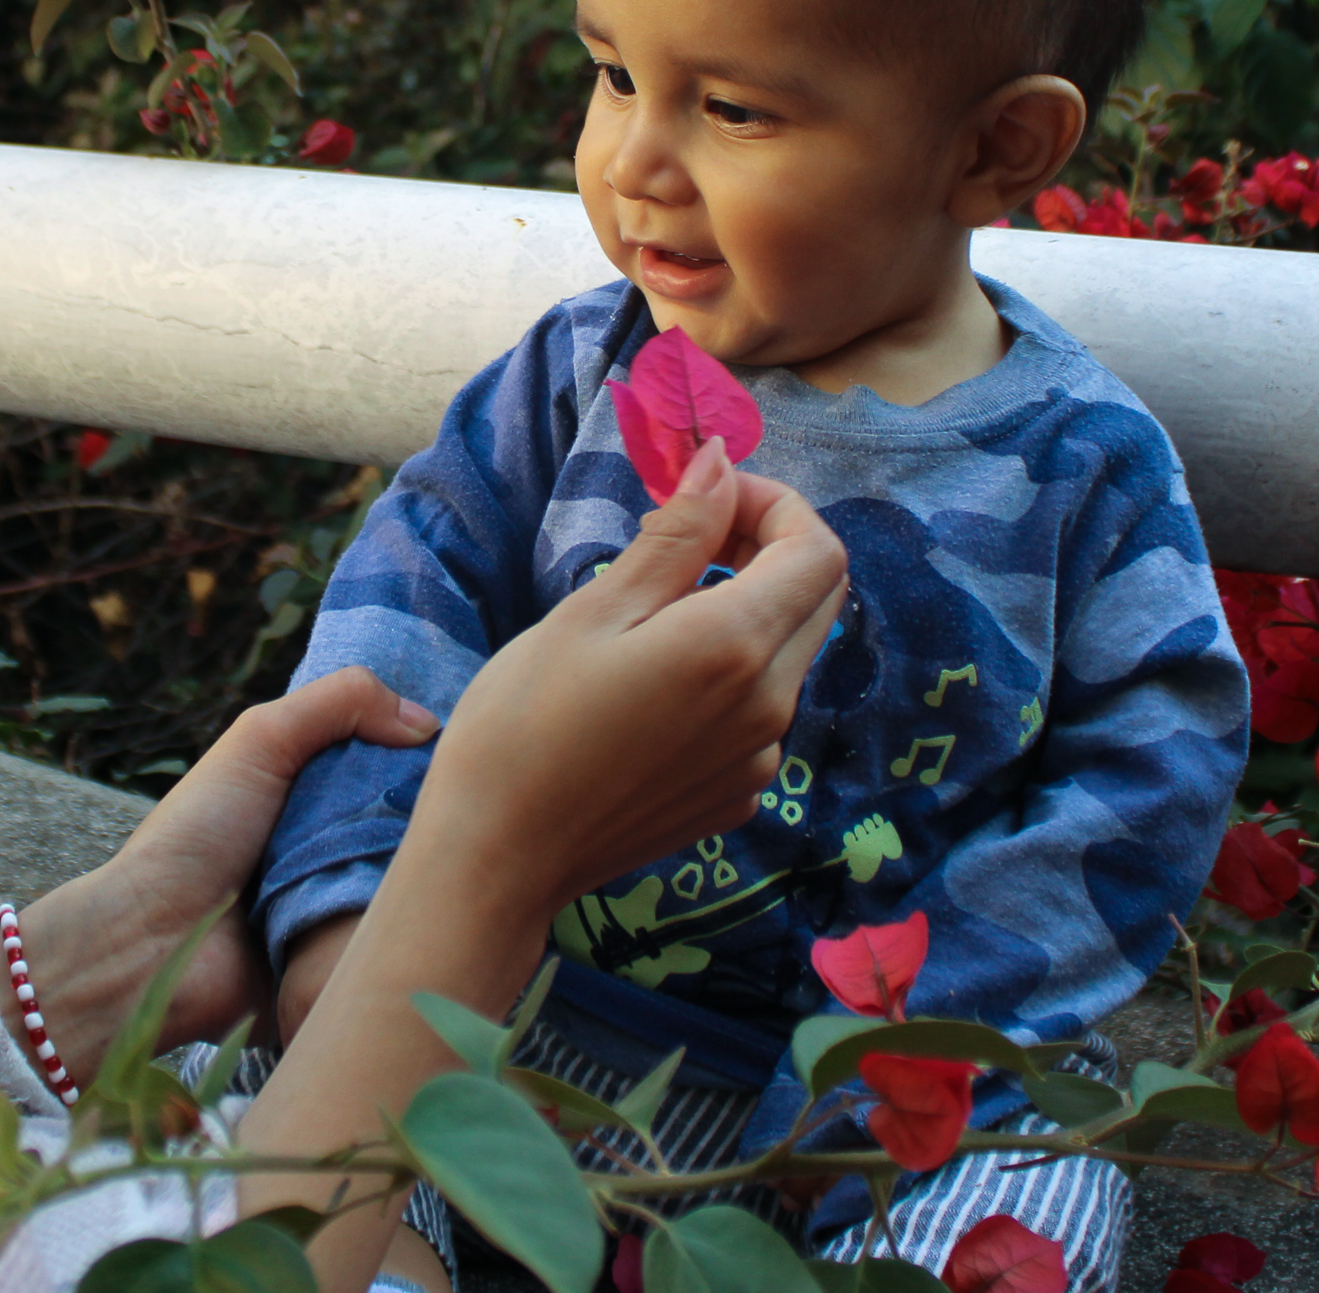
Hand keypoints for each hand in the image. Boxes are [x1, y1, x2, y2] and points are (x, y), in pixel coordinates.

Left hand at [0, 665, 438, 1081]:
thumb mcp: (259, 742)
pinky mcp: (342, 967)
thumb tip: (424, 721)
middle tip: (479, 815)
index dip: (425, 757)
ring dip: (428, 879)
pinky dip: (411, 934)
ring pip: (408, 887)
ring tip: (470, 868)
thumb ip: (336, 704)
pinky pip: (394, 947)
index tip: (473, 751)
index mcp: (309, 794)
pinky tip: (448, 922)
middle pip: (407, 828)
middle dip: (436, 821)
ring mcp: (335, 908)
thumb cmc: (197, 837)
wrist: (154, 948)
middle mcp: (327, 848)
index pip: (388, 767)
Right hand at [231, 444, 845, 1292]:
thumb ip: (675, 536)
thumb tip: (720, 463)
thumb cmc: (522, 723)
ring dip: (748, 609)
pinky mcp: (736, 795)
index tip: (704, 499)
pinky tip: (650, 684)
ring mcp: (760, 760)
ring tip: (651, 611)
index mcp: (735, 647)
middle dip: (770, 548)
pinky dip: (729, 673)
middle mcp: (770, 706)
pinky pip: (761, 711)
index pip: (818, 549)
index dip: (774, 504)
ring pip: (791, 653)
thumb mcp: (591, 611)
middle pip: (820, 597)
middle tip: (688, 537)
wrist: (498, 856)